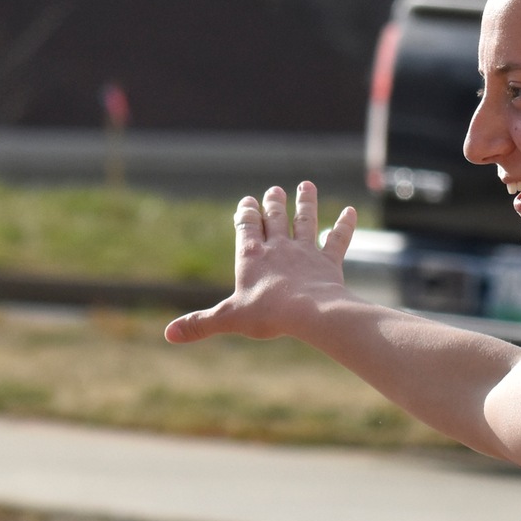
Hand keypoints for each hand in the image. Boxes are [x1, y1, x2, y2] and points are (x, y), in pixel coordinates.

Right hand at [165, 181, 357, 343]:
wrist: (309, 313)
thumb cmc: (267, 314)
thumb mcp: (228, 319)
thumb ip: (200, 324)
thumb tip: (169, 334)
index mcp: (252, 256)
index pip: (247, 226)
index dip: (247, 213)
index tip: (248, 201)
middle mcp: (279, 248)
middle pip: (275, 218)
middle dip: (273, 203)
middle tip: (274, 190)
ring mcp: (305, 252)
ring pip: (306, 221)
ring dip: (306, 203)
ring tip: (307, 186)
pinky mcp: (328, 262)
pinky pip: (338, 239)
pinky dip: (345, 225)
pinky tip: (351, 211)